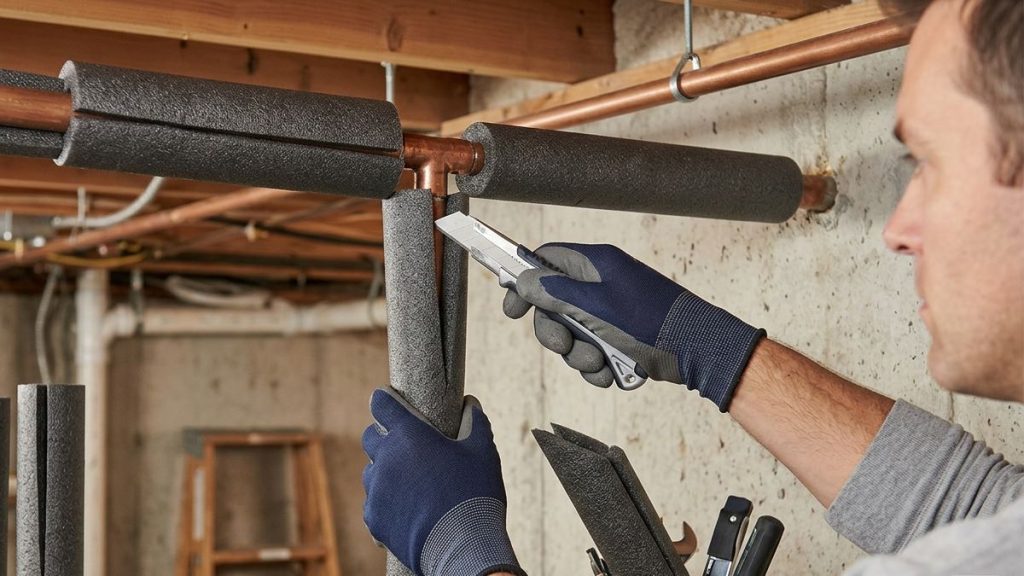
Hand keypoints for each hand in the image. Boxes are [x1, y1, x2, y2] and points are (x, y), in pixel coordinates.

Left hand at [362, 388, 525, 575]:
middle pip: (370, 437)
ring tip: (411, 484)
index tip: (386, 399)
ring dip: (386, 472)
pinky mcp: (374, 518)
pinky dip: (387, 504)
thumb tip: (470, 404)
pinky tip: (407, 510)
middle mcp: (386, 458)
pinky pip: (374, 504)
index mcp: (409, 435)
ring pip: (371, 472)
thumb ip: (475, 422)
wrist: (463, 547)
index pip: (382, 405)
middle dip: (384, 437)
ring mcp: (376, 490)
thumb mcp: (483, 451)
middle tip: (406, 446)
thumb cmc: (474, 493)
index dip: (384, 399)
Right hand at [504, 243, 764, 410]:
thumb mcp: (595, 306)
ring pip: (573, 334)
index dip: (524, 284)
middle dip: (556, 332)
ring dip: (580, 355)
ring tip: (599, 363)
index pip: (546, 262)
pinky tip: (611, 373)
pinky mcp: (621, 336)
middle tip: (564, 346)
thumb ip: (555, 292)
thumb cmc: (649, 320)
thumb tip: (523, 279)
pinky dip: (598, 366)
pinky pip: (593, 350)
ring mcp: (611, 311)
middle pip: (554, 305)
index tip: (512, 310)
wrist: (697, 350)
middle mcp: (601, 284)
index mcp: (595, 265)